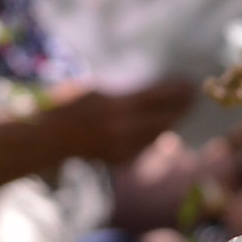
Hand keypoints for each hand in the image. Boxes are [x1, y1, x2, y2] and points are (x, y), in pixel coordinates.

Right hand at [40, 79, 195, 164]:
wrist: (47, 137)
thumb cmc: (67, 104)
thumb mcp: (96, 88)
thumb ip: (125, 94)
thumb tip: (154, 91)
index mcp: (116, 107)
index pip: (157, 97)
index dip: (176, 90)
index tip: (189, 82)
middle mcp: (123, 130)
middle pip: (164, 118)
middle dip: (180, 107)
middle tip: (193, 96)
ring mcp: (122, 148)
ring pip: (158, 134)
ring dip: (171, 121)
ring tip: (183, 109)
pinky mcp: (120, 160)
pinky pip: (146, 146)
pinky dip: (155, 135)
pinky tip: (161, 125)